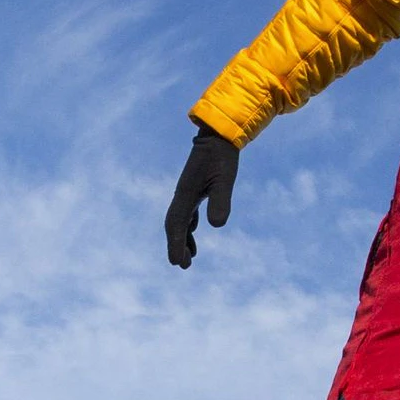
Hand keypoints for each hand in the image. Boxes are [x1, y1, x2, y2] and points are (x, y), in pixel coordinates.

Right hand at [164, 124, 240, 267]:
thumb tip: (216, 226)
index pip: (177, 225)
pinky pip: (187, 212)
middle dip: (177, 246)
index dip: (175, 245)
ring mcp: (187, 191)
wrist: (219, 134)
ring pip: (180, 220)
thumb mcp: (225, 179)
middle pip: (175, 225)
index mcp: (186, 194)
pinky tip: (193, 232)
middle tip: (183, 265)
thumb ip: (220, 201)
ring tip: (190, 257)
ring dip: (183, 238)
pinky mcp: (194, 187)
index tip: (177, 263)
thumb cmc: (222, 156)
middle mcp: (182, 194)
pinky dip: (188, 226)